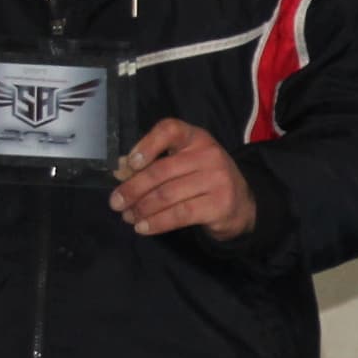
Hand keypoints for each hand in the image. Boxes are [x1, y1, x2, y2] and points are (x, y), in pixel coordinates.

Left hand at [111, 118, 257, 239]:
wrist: (241, 204)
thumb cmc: (203, 180)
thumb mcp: (183, 163)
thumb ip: (154, 163)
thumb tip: (120, 171)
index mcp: (196, 137)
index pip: (170, 129)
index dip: (146, 144)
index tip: (130, 163)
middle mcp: (208, 154)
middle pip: (161, 171)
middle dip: (133, 189)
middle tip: (116, 203)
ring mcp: (217, 179)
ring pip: (167, 195)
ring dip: (142, 209)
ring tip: (128, 217)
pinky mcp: (219, 204)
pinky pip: (179, 214)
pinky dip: (157, 223)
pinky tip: (143, 227)